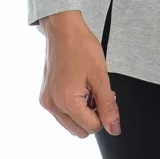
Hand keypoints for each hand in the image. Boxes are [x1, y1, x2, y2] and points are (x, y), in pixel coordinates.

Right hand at [37, 10, 121, 137]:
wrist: (63, 28)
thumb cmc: (81, 46)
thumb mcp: (100, 76)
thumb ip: (108, 105)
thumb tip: (114, 129)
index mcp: (66, 101)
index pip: (91, 126)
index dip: (104, 113)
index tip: (106, 96)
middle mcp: (52, 105)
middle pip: (80, 130)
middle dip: (93, 116)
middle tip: (98, 93)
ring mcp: (46, 101)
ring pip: (70, 123)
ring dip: (83, 112)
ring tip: (88, 88)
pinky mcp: (45, 96)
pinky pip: (62, 113)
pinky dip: (73, 106)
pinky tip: (79, 87)